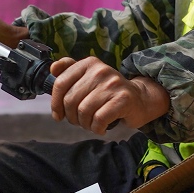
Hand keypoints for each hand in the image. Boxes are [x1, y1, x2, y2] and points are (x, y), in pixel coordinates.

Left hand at [48, 56, 169, 134]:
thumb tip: (53, 68)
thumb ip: (70, 71)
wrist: (140, 99)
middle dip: (71, 117)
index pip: (61, 83)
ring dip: (85, 124)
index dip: (55, 103)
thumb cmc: (109, 93)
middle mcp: (100, 70)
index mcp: (89, 63)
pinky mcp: (123, 99)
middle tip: (79, 121)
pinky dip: (97, 128)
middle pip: (71, 100)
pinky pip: (99, 119)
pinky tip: (101, 127)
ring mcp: (113, 84)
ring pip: (84, 111)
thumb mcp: (90, 77)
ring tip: (91, 124)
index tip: (58, 114)